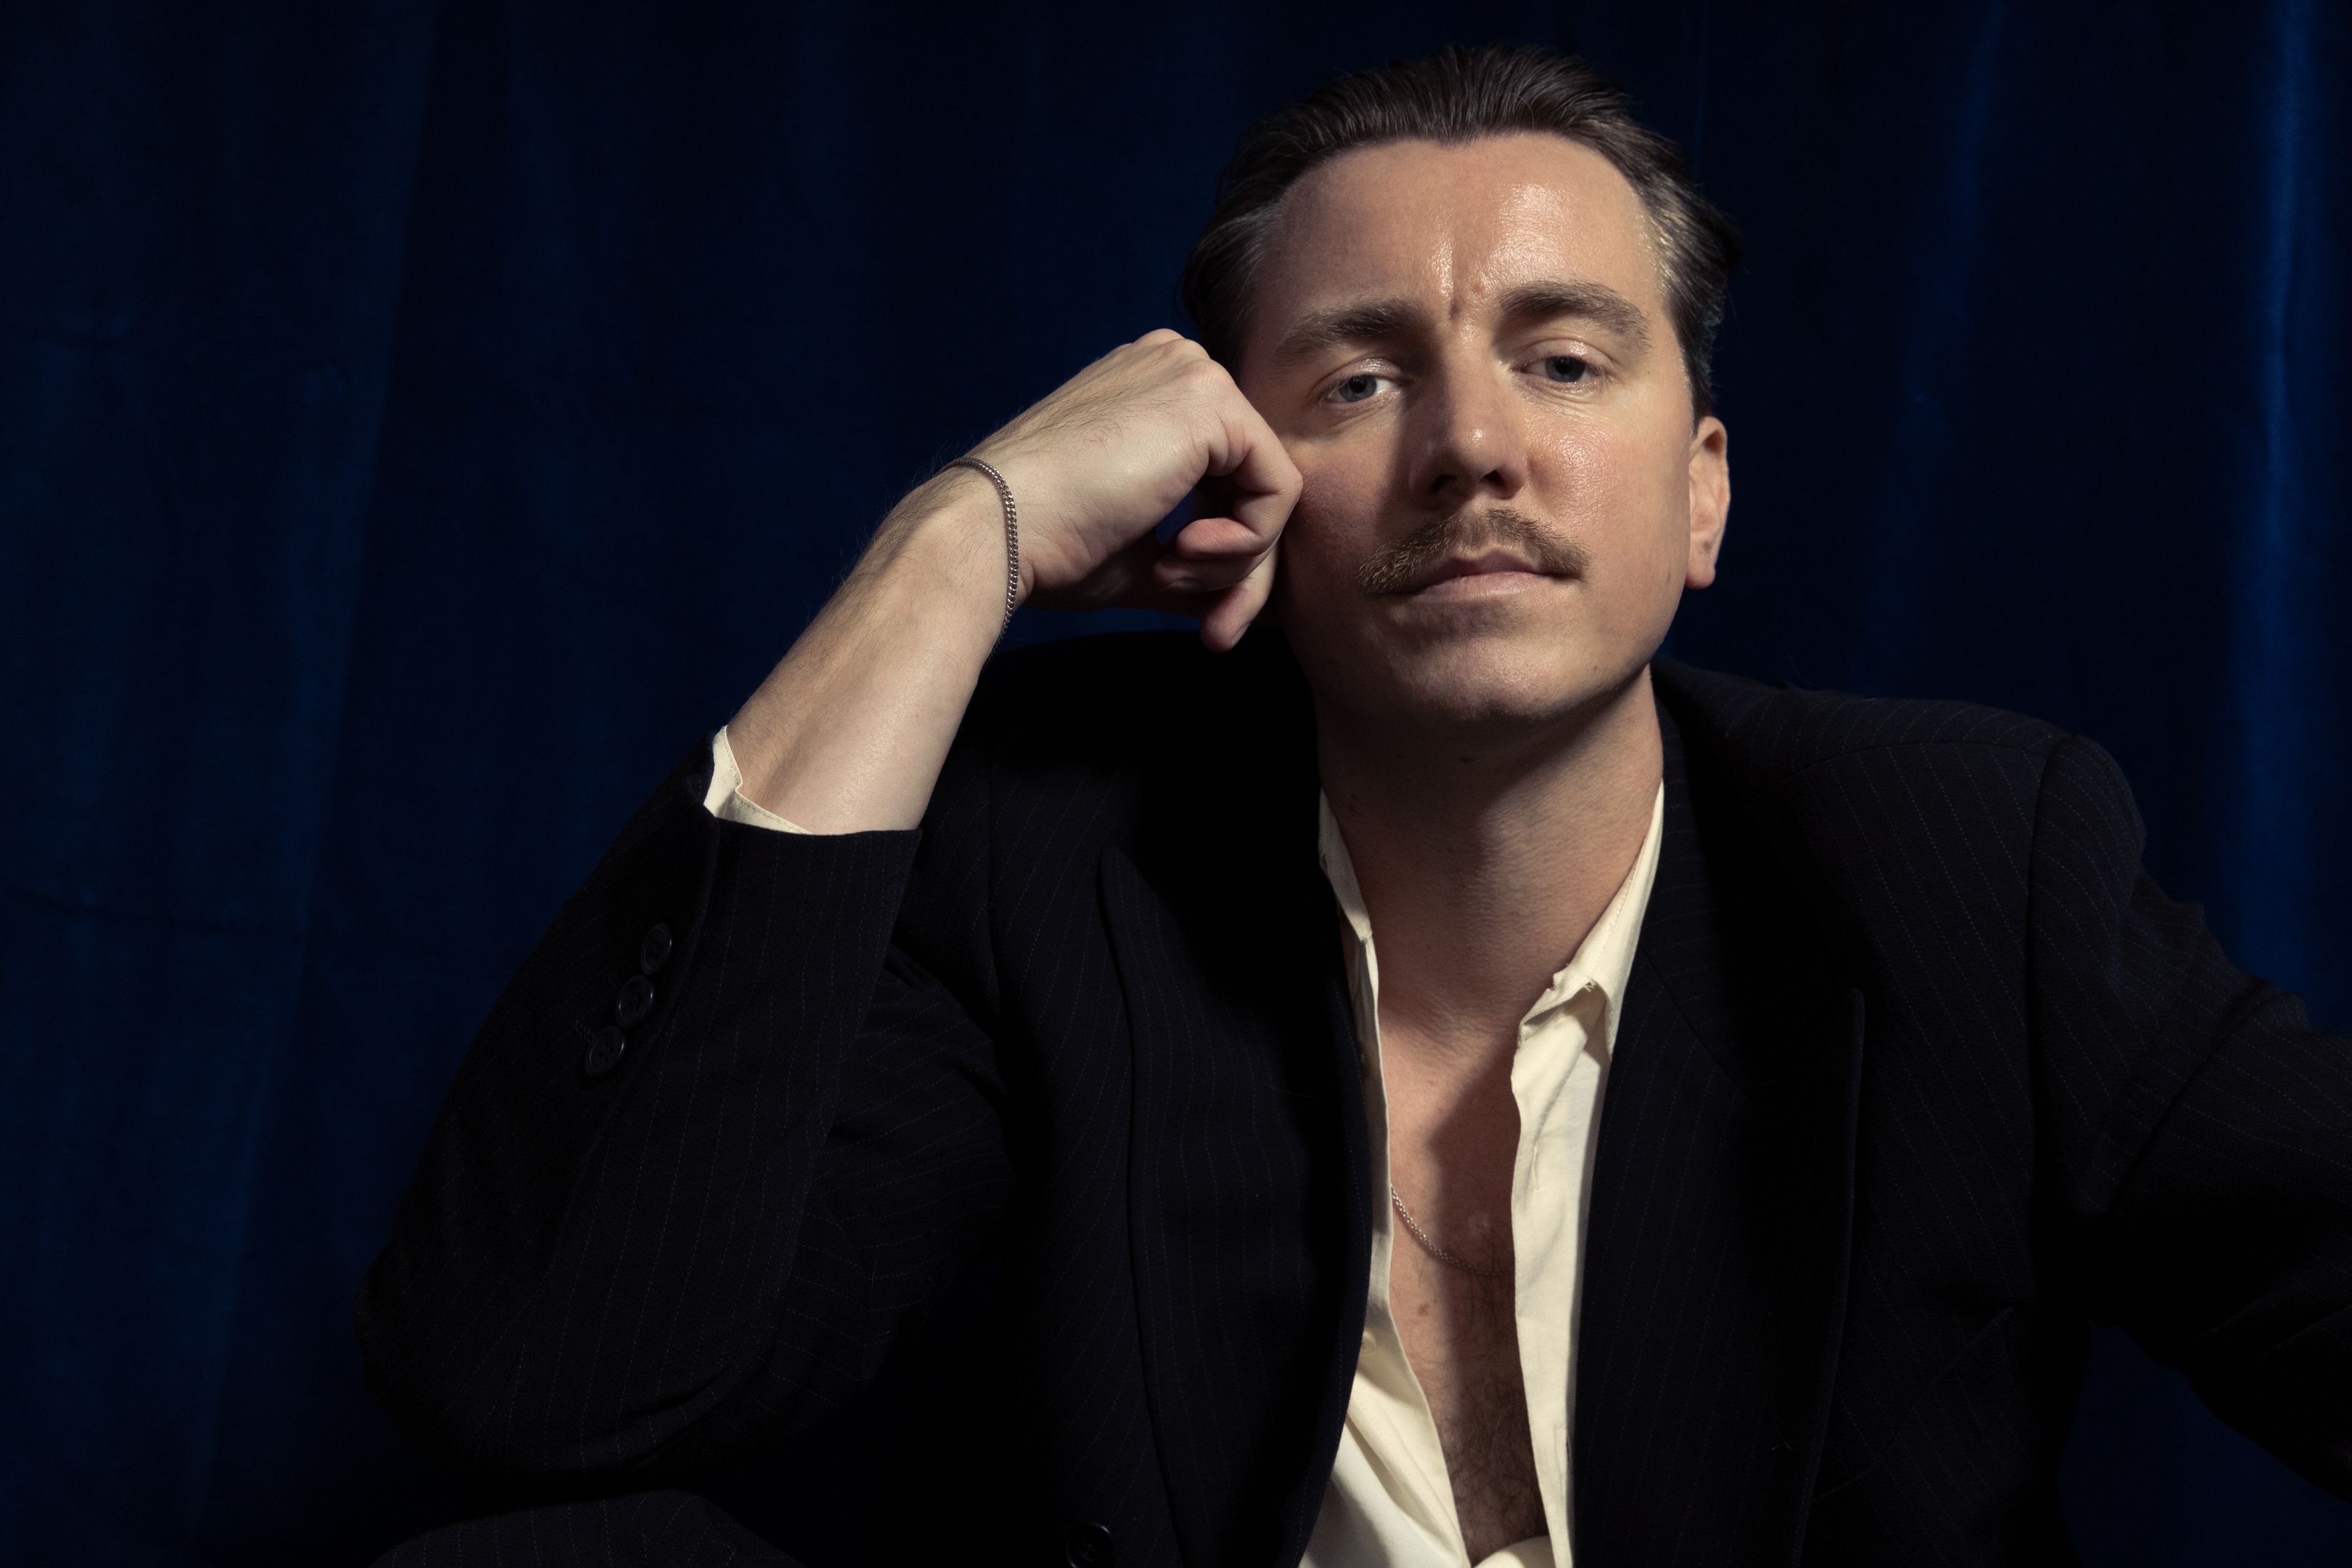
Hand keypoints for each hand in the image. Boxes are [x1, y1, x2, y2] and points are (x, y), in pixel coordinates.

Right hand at [962, 328, 1300, 649]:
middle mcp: (1180, 367)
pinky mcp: (1212, 403)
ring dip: (1235, 561)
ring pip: (1273, 489)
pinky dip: (1246, 545)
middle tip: (1212, 629)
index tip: (1200, 613)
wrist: (994, 530)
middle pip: (1257, 482)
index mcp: (1156, 391)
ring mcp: (1196, 376)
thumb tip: (1259, 605)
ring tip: (1170, 573)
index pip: (1231, 477)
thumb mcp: (1144, 556)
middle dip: (1242, 569)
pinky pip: (1280, 490)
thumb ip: (1206, 561)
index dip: (1227, 556)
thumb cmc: (1050, 545)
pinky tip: (1181, 553)